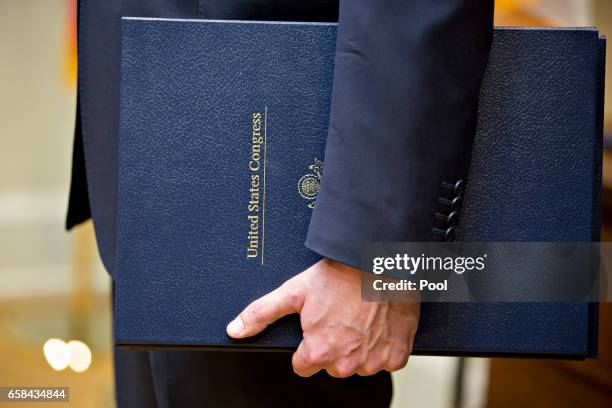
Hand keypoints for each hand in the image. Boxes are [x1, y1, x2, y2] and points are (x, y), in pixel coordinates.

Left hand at [226, 258, 419, 376]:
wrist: (382, 262)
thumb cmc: (342, 274)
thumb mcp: (295, 290)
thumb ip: (262, 313)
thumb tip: (235, 329)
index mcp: (320, 351)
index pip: (303, 365)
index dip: (307, 344)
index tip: (316, 326)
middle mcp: (346, 363)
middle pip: (331, 366)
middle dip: (332, 346)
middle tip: (339, 316)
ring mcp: (374, 362)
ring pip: (358, 364)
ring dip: (358, 347)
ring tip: (359, 316)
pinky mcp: (396, 356)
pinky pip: (385, 360)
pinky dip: (382, 345)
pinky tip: (377, 323)